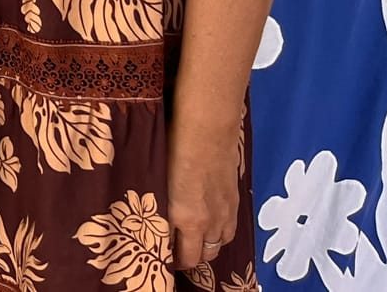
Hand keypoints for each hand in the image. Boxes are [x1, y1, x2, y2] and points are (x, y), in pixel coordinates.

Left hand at [167, 113, 241, 269]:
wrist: (207, 126)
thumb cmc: (172, 145)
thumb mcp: (156, 178)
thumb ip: (158, 204)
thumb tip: (152, 217)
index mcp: (185, 218)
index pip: (183, 256)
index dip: (173, 262)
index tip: (162, 258)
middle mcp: (209, 220)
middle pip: (204, 255)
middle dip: (190, 259)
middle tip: (176, 253)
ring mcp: (225, 210)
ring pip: (220, 243)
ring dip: (207, 246)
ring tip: (193, 241)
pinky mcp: (235, 197)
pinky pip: (230, 227)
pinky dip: (220, 232)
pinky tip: (211, 222)